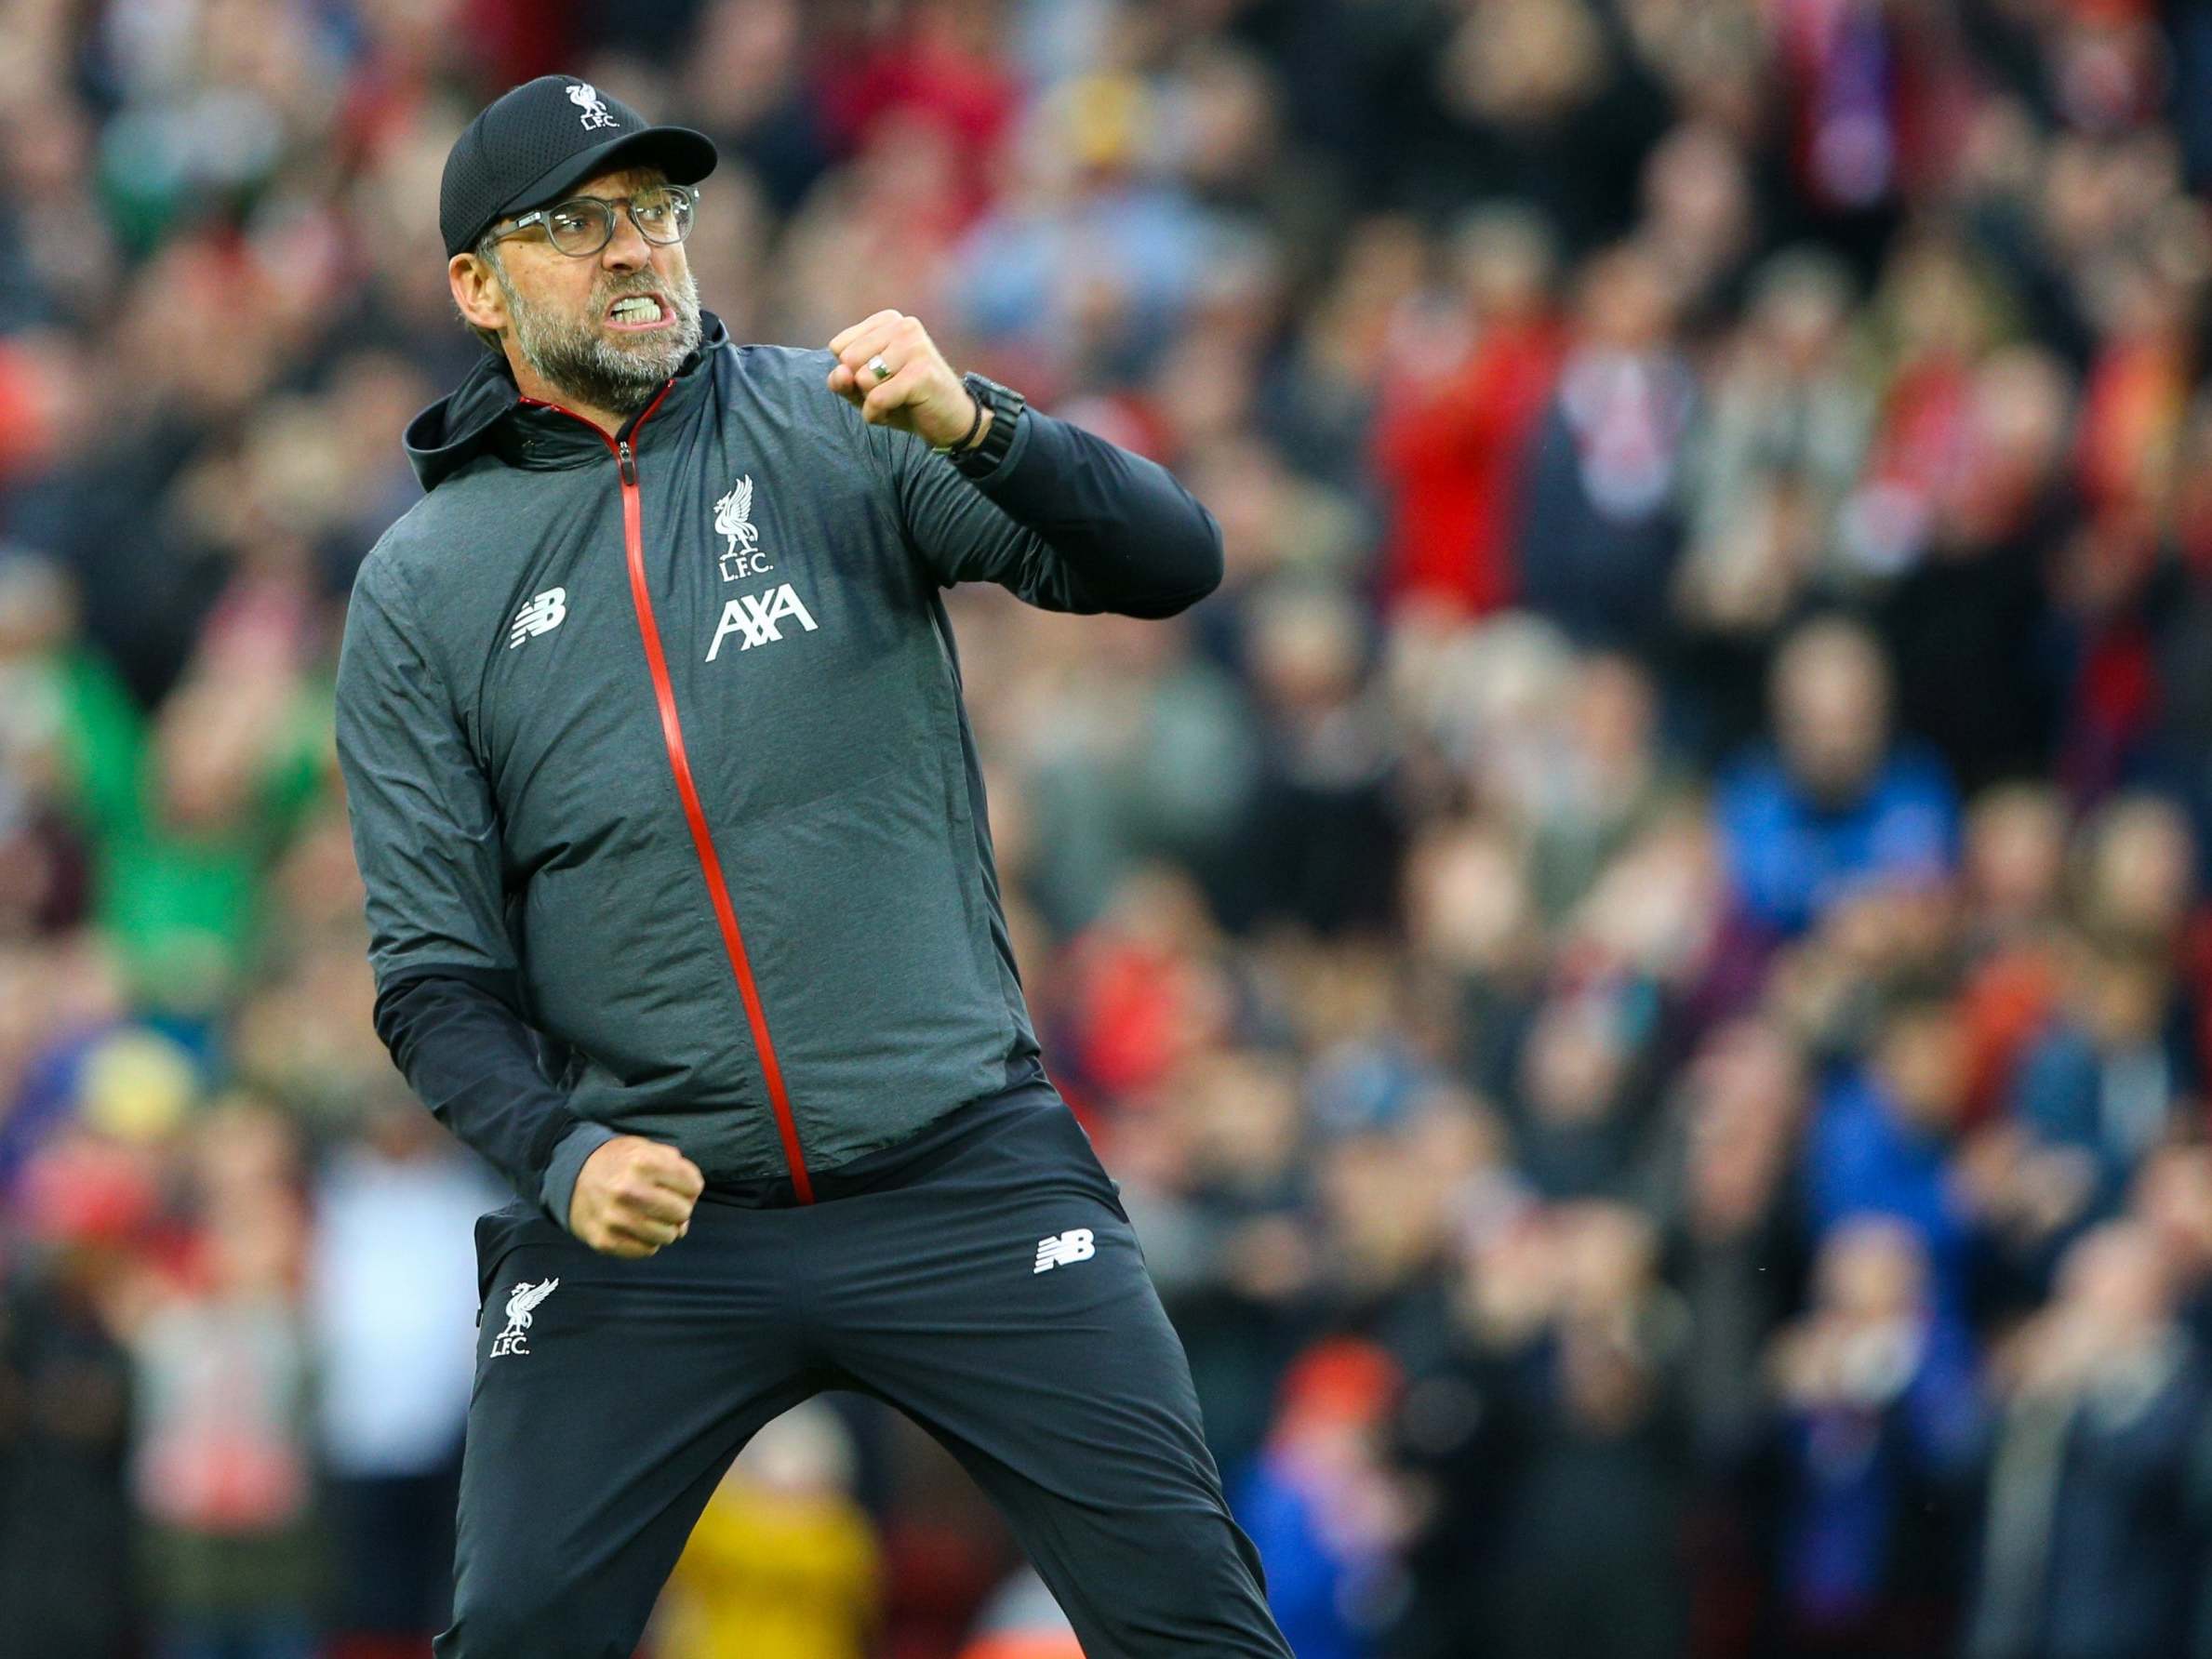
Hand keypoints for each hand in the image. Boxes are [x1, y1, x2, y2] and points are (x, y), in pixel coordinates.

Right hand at [568, 1135, 703, 1257]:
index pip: (693, 1186)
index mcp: (643, 1162)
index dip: (690, 1187)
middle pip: (683, 1212)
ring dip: (664, 1228)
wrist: (571, 1174)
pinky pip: (646, 1251)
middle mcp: (628, 1190)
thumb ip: (679, 1170)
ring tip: (650, 1215)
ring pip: (668, 1236)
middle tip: (664, 1202)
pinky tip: (636, 1227)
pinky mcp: (604, 1240)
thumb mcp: (648, 1148)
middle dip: (679, 1208)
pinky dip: (647, 1242)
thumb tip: (687, 1215)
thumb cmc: (619, 1162)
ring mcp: (615, 1218)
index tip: (676, 1186)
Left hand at [825, 310, 981, 449]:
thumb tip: (841, 374)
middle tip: (892, 392)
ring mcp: (914, 346)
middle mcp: (903, 325)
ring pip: (862, 379)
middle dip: (862, 387)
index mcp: (888, 321)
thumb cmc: (905, 401)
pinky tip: (900, 410)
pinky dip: (879, 414)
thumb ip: (842, 380)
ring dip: (872, 402)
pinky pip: (877, 399)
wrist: (950, 421)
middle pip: (848, 361)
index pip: (838, 347)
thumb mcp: (864, 390)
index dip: (852, 373)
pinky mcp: (922, 372)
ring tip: (898, 400)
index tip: (881, 379)